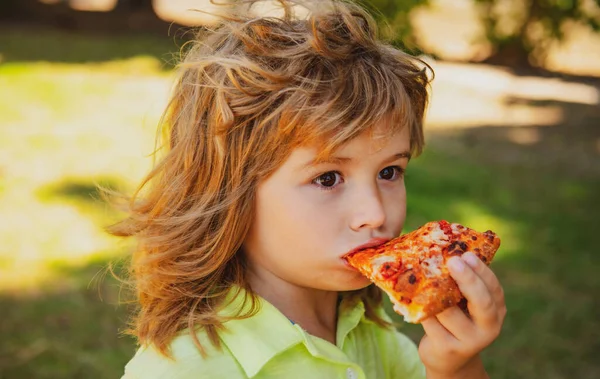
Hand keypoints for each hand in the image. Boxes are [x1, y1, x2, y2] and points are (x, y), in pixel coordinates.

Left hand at [418, 252, 505, 378]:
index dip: (481, 271)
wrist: (447, 358)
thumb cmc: (456, 320)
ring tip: (422, 273)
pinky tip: (409, 297)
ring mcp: (469, 340)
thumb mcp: (465, 304)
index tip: (467, 254)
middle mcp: (488, 327)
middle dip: (468, 280)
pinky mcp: (447, 348)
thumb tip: (442, 248)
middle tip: (453, 261)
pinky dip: (420, 307)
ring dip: (434, 292)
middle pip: (482, 302)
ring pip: (448, 311)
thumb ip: (461, 285)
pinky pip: (431, 321)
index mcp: (496, 311)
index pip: (493, 288)